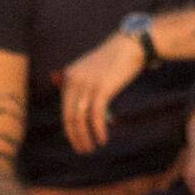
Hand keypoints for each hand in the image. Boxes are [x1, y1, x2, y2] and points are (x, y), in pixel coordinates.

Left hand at [56, 27, 149, 156]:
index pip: (64, 109)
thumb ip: (85, 88)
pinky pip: (96, 115)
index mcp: (69, 76)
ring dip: (85, 136)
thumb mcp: (92, 72)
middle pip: (69, 116)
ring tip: (91, 148)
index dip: (69, 128)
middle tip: (82, 150)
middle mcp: (74, 80)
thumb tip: (86, 112)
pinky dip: (98, 129)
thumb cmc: (115, 60)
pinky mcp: (102, 88)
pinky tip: (102, 139)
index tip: (76, 140)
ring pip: (80, 118)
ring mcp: (87, 84)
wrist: (130, 45)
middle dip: (74, 136)